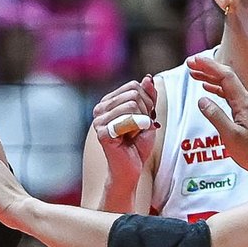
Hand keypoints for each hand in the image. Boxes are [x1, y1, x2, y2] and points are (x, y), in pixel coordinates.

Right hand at [90, 76, 158, 197]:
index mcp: (108, 102)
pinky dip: (136, 129)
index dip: (147, 100)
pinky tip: (130, 139)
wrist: (131, 169)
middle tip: (141, 127)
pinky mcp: (102, 132)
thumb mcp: (148, 115)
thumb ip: (149, 96)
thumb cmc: (137, 144)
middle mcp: (100, 108)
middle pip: (134, 94)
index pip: (134, 86)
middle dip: (146, 110)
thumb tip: (148, 78)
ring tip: (135, 133)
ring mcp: (99, 120)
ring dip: (142, 121)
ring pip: (132, 104)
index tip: (145, 117)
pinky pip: (128, 119)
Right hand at [186, 54, 247, 175]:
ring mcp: (244, 105)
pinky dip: (215, 88)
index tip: (194, 61)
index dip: (210, 67)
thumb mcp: (230, 135)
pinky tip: (205, 87)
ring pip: (225, 84)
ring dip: (209, 77)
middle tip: (190, 63)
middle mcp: (245, 100)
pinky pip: (227, 94)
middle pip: (226, 77)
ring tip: (193, 72)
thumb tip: (201, 100)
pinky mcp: (242, 112)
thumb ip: (215, 116)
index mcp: (244, 102)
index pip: (226, 77)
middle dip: (208, 68)